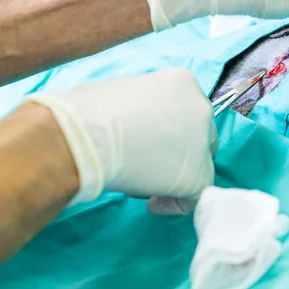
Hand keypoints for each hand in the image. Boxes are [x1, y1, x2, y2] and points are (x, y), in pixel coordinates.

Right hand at [28, 68, 216, 214]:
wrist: (86, 135)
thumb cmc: (89, 113)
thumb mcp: (125, 95)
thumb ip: (144, 111)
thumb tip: (138, 130)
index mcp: (183, 82)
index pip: (186, 113)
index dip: (168, 133)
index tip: (146, 143)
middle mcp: (201, 108)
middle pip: (199, 138)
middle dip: (177, 154)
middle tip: (147, 164)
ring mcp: (202, 142)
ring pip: (197, 166)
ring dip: (172, 177)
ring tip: (140, 181)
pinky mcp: (197, 175)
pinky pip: (195, 197)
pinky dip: (174, 204)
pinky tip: (153, 205)